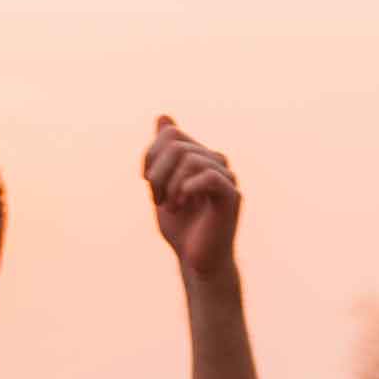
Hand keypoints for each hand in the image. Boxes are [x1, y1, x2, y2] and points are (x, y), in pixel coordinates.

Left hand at [141, 116, 241, 280]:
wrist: (196, 261)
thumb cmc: (181, 227)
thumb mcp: (162, 186)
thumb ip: (162, 154)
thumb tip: (163, 116)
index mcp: (200, 157)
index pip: (170, 134)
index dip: (150, 155)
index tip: (147, 182)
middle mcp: (216, 162)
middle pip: (177, 144)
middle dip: (157, 172)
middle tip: (157, 199)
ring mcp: (226, 177)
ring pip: (190, 158)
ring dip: (170, 185)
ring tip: (170, 206)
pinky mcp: (231, 196)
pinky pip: (208, 176)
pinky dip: (186, 189)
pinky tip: (181, 205)